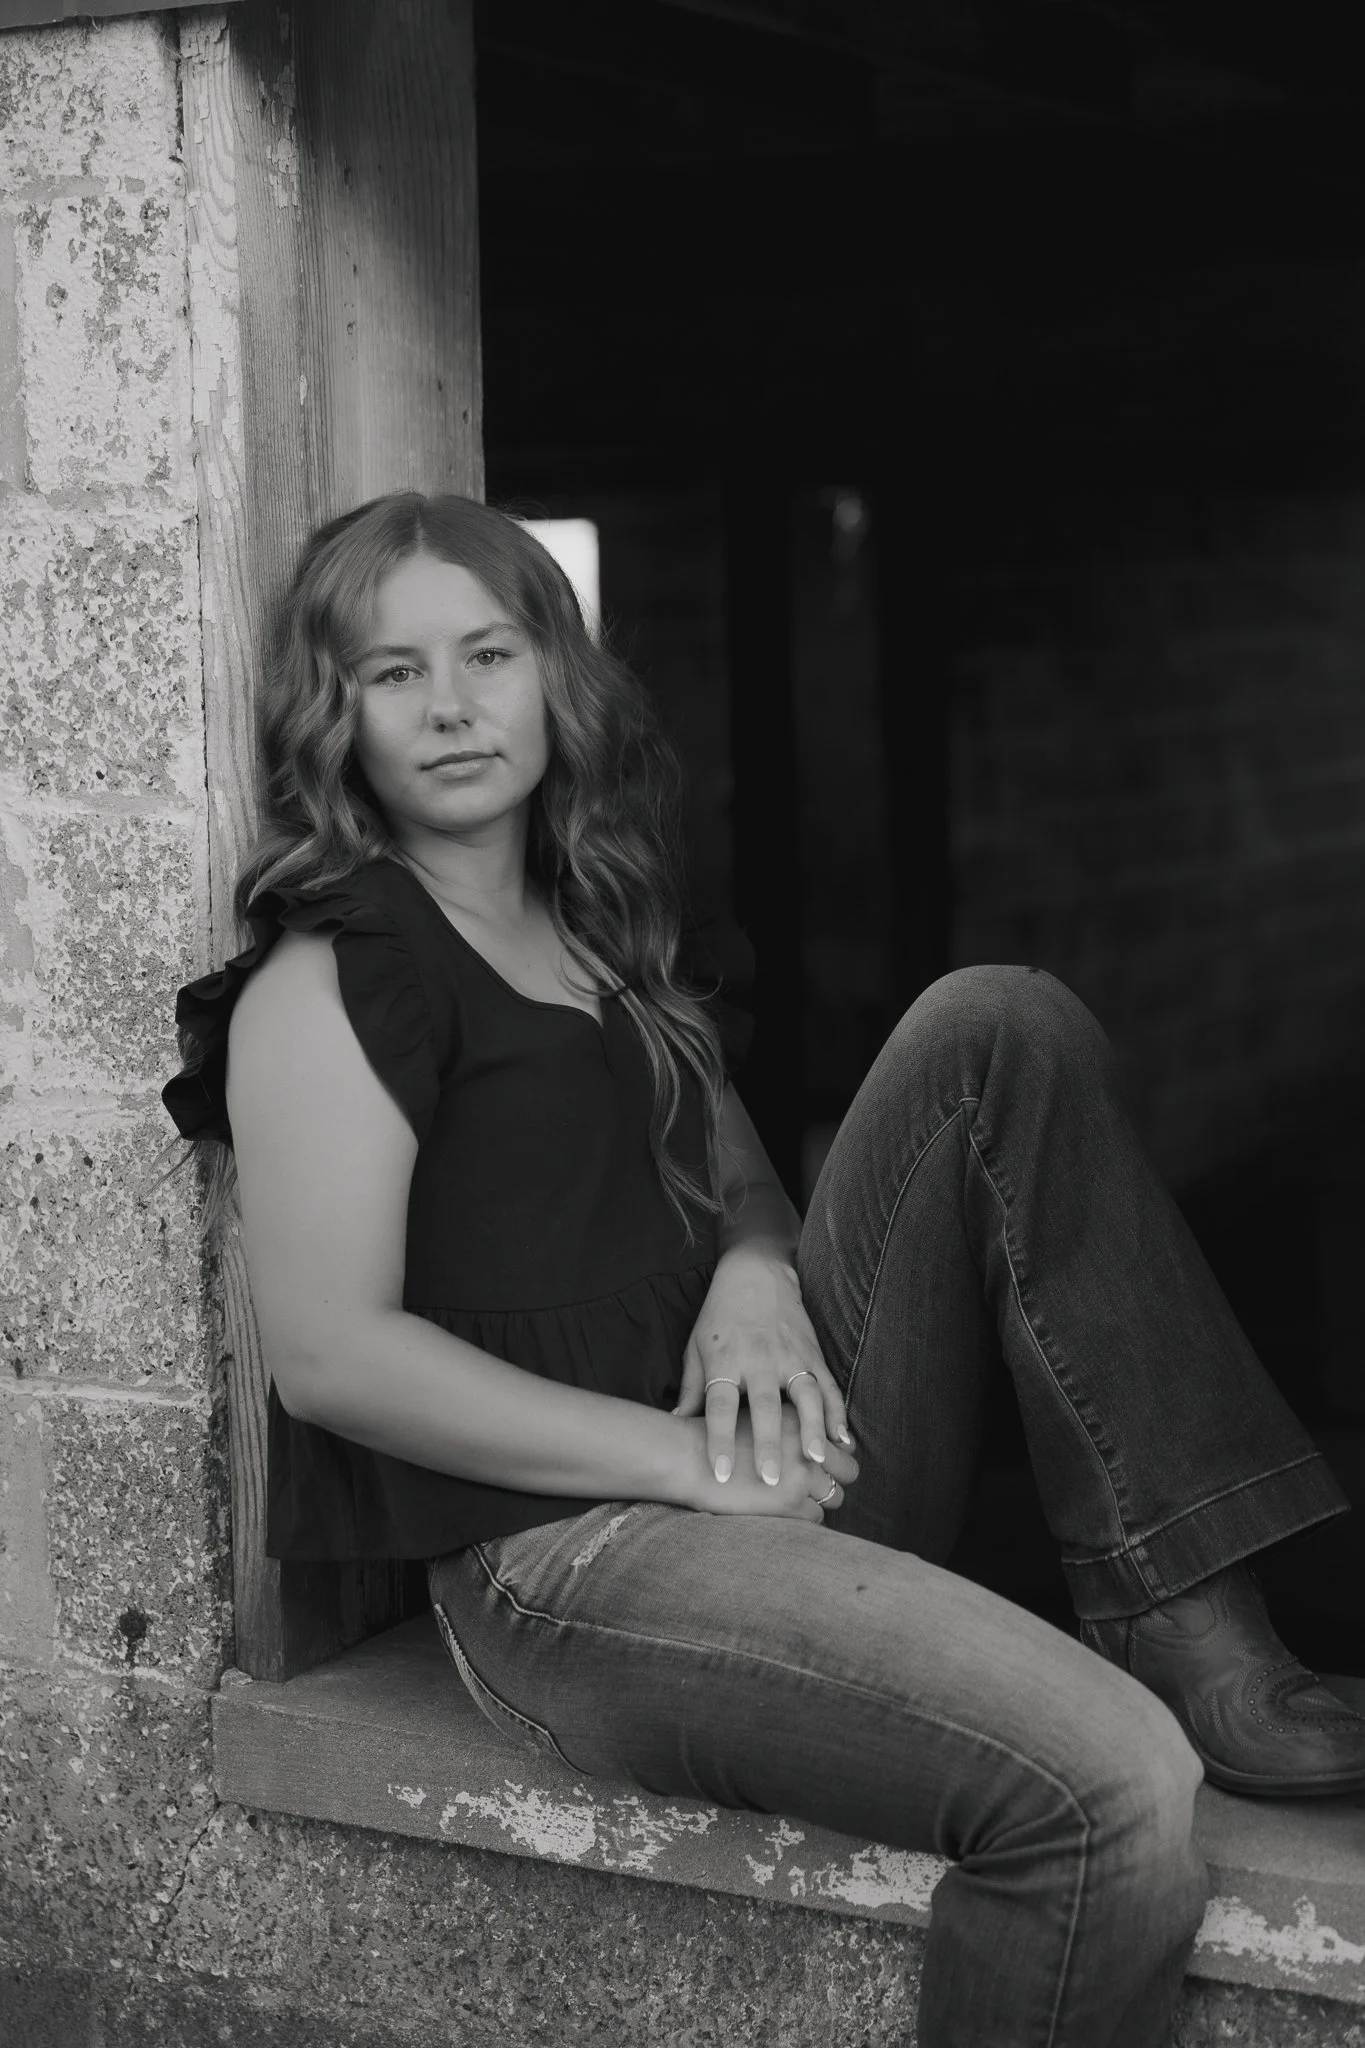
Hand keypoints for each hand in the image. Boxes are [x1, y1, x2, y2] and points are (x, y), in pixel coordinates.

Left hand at [674, 1248, 853, 1488]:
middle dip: (769, 1443)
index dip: (720, 1439)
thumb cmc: (719, 1316)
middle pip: (765, 1405)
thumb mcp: (697, 1347)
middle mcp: (759, 1359)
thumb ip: (692, 1389)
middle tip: (771, 1479)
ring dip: (812, 1429)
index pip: (720, 1405)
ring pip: (805, 1396)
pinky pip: (828, 1387)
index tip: (721, 1472)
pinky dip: (837, 1414)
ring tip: (817, 1461)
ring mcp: (790, 1355)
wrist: (756, 1273)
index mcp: (725, 1360)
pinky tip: (844, 1440)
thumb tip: (677, 1425)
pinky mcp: (813, 1354)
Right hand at [676, 1407, 856, 1520]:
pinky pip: (815, 1518)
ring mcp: (802, 1474)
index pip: (839, 1441)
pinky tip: (785, 1515)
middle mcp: (807, 1443)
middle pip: (849, 1469)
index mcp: (799, 1417)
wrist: (686, 1456)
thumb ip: (782, 1426)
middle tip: (823, 1488)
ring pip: (836, 1496)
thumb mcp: (752, 1414)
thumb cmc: (711, 1434)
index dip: (835, 1457)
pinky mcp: (790, 1502)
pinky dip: (804, 1519)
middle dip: (838, 1481)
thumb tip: (805, 1443)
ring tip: (802, 1504)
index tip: (826, 1466)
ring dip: (822, 1502)